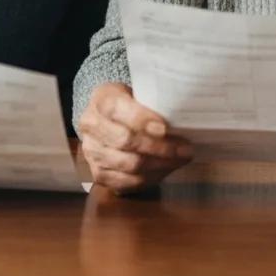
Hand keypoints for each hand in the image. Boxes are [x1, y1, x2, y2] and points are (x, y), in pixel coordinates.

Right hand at [78, 82, 193, 191]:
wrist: (108, 118)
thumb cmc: (130, 103)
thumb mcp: (138, 92)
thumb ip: (153, 104)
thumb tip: (182, 120)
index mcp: (100, 100)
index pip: (116, 109)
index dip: (141, 120)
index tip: (166, 128)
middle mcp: (90, 126)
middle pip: (124, 141)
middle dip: (158, 147)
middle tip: (184, 148)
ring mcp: (92, 152)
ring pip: (128, 165)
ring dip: (159, 165)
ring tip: (180, 159)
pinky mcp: (98, 174)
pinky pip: (127, 183)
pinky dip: (151, 178)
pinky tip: (166, 169)